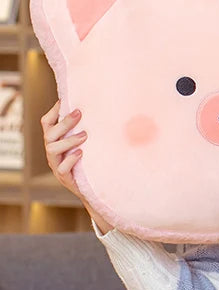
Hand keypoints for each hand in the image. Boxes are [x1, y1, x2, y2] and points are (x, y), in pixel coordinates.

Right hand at [41, 100, 112, 232]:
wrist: (92, 189)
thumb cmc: (90, 160)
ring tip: (84, 135)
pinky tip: (81, 153)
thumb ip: (85, 129)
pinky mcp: (64, 177)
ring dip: (68, 140)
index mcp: (55, 140)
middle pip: (49, 134)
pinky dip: (70, 159)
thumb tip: (100, 107)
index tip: (64, 100)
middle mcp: (53, 152)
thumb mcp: (86, 143)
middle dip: (64, 122)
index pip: (46, 123)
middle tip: (79, 113)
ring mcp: (56, 165)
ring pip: (52, 149)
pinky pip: (62, 168)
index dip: (53, 111)